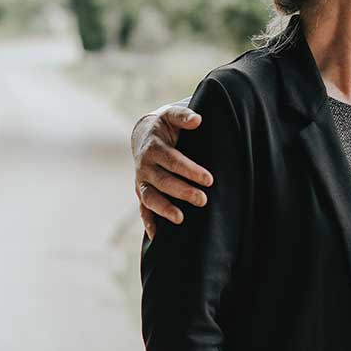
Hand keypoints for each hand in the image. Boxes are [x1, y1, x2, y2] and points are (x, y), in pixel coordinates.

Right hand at [133, 106, 213, 238]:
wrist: (144, 135)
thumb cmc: (165, 126)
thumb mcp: (171, 115)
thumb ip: (183, 116)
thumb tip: (198, 120)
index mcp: (153, 147)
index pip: (172, 160)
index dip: (189, 170)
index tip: (208, 179)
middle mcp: (145, 166)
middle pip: (163, 181)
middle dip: (182, 191)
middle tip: (203, 200)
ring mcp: (141, 181)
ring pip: (150, 197)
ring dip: (164, 209)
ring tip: (180, 219)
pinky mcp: (142, 191)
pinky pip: (142, 208)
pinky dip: (148, 222)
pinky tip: (156, 236)